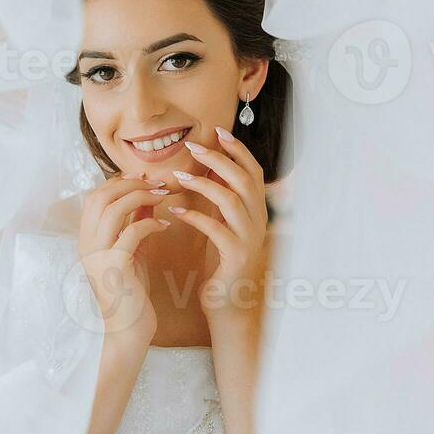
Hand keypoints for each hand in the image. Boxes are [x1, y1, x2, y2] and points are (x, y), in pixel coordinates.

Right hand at [75, 171, 170, 344]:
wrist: (129, 332)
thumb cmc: (131, 293)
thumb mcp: (133, 251)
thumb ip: (135, 223)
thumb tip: (146, 195)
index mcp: (86, 239)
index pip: (94, 196)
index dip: (118, 182)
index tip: (144, 178)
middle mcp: (86, 244)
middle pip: (100, 196)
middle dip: (129, 183)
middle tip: (155, 182)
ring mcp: (97, 254)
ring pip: (113, 208)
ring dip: (140, 196)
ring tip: (162, 196)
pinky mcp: (114, 266)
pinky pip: (132, 231)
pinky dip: (150, 222)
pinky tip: (165, 226)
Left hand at [167, 127, 270, 323]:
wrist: (229, 302)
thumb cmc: (221, 260)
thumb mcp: (224, 223)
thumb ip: (222, 199)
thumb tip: (210, 168)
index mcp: (256, 210)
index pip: (253, 171)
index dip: (238, 150)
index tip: (218, 131)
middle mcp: (258, 221)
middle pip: (243, 179)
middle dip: (218, 159)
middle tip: (193, 146)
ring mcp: (249, 239)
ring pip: (231, 200)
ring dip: (204, 184)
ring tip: (179, 176)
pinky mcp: (235, 256)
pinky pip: (216, 229)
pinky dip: (195, 216)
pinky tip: (175, 209)